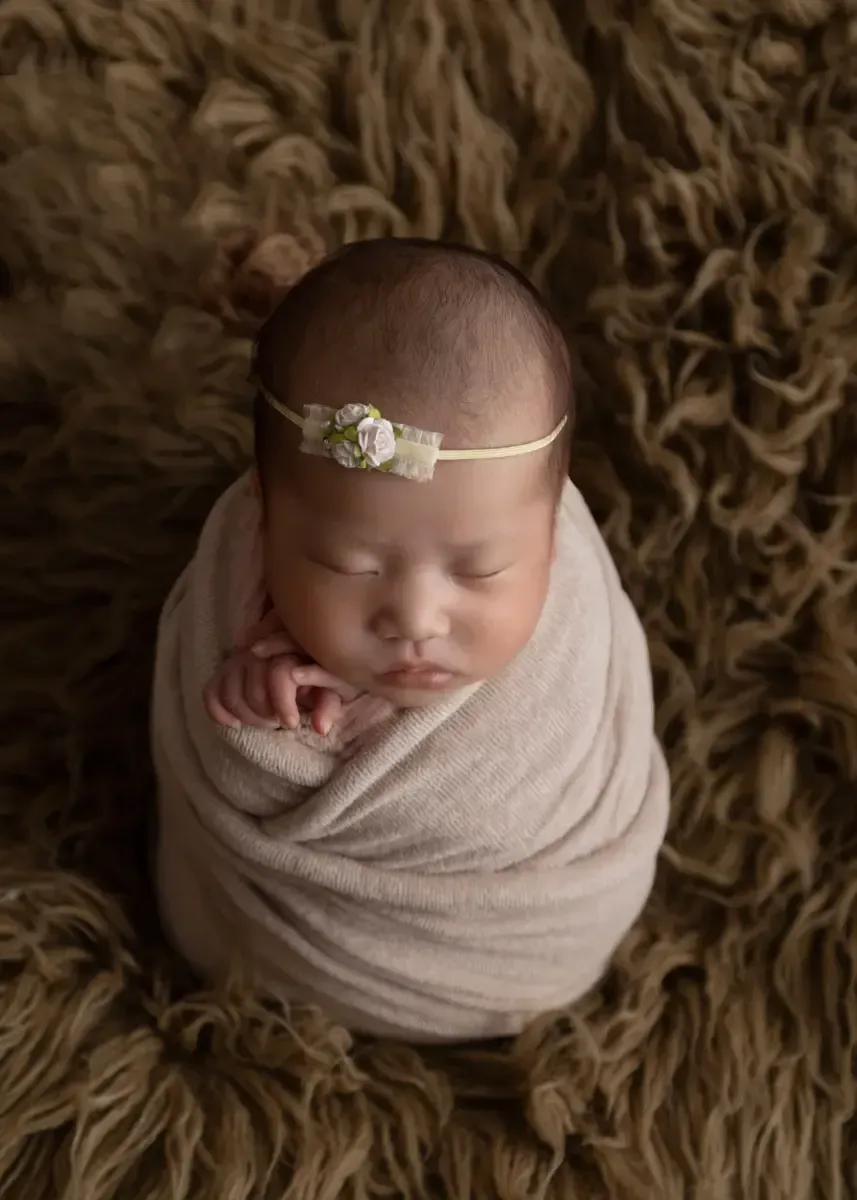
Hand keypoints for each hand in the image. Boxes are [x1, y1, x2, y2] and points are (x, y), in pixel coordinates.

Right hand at [204, 610, 359, 735]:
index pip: (279, 674)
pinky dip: (219, 711)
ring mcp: (239, 658)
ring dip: (246, 715)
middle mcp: (261, 649)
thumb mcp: (333, 686)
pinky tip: (235, 723)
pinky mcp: (224, 669)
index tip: (291, 723)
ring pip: (231, 692)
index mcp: (291, 648)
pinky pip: (211, 692)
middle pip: (252, 688)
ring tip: (264, 721)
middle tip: (278, 722)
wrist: (302, 653)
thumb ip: (327, 704)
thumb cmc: (320, 672)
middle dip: (265, 714)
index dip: (283, 703)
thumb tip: (320, 727)